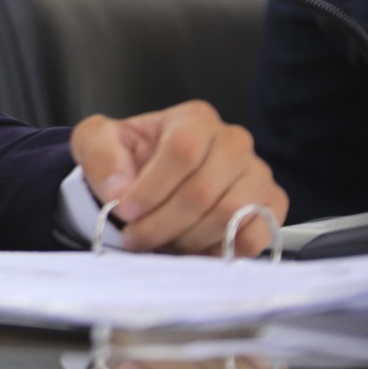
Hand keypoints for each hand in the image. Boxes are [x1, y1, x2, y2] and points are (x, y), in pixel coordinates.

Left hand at [71, 101, 287, 255]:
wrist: (148, 178)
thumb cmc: (125, 157)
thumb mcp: (97, 142)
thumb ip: (101, 155)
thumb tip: (120, 189)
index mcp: (194, 119)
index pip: (182, 152)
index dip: (152, 188)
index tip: (126, 211)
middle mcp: (233, 141)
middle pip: (203, 190)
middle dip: (163, 222)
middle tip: (136, 237)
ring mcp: (257, 174)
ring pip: (230, 214)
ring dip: (188, 238)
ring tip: (161, 242)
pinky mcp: (270, 205)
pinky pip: (255, 235)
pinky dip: (221, 249)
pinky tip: (193, 248)